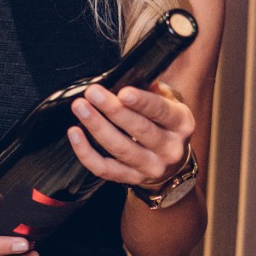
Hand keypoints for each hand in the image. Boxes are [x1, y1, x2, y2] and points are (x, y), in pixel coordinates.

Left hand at [67, 81, 195, 187]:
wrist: (169, 160)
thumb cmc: (161, 121)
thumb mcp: (166, 101)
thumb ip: (150, 89)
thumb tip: (128, 76)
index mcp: (181, 124)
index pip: (162, 112)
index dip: (142, 102)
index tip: (123, 92)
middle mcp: (170, 148)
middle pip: (140, 130)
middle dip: (113, 110)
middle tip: (93, 93)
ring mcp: (151, 167)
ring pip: (121, 149)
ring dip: (97, 127)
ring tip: (81, 108)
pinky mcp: (131, 179)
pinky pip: (105, 169)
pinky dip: (86, 153)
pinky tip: (75, 133)